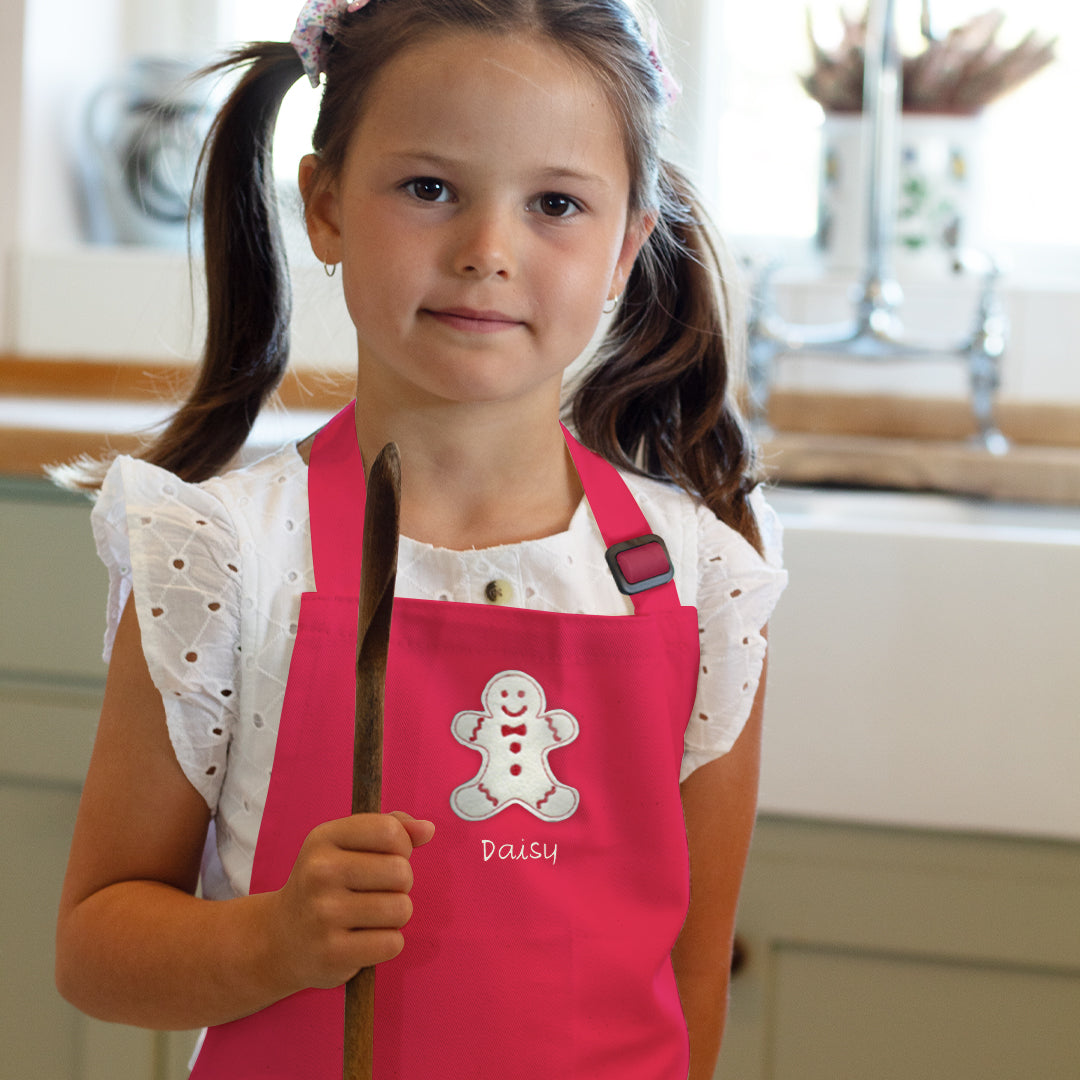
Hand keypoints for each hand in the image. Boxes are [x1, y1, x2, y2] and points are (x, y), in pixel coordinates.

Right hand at [266, 811, 434, 993]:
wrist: (281, 938)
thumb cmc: (327, 883)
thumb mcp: (346, 844)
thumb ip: (391, 828)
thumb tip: (427, 829)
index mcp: (324, 838)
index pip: (389, 831)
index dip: (402, 845)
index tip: (390, 855)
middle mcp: (320, 873)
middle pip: (401, 871)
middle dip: (401, 883)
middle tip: (377, 891)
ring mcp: (324, 914)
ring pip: (401, 909)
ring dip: (396, 915)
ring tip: (371, 915)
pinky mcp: (333, 953)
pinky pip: (392, 943)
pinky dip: (387, 943)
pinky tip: (363, 939)